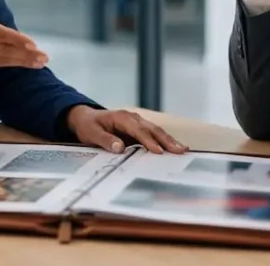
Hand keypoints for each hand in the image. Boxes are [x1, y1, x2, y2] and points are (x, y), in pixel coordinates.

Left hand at [66, 106, 188, 153]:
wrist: (87, 118)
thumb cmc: (89, 126)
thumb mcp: (91, 133)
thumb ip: (105, 140)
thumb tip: (120, 148)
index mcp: (121, 117)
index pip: (138, 130)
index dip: (148, 141)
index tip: (158, 151)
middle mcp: (133, 118)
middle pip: (152, 129)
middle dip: (166, 140)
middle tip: (179, 151)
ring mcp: (138, 122)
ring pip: (156, 131)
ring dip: (169, 140)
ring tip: (182, 150)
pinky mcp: (139, 129)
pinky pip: (154, 135)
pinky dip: (165, 141)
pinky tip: (175, 148)